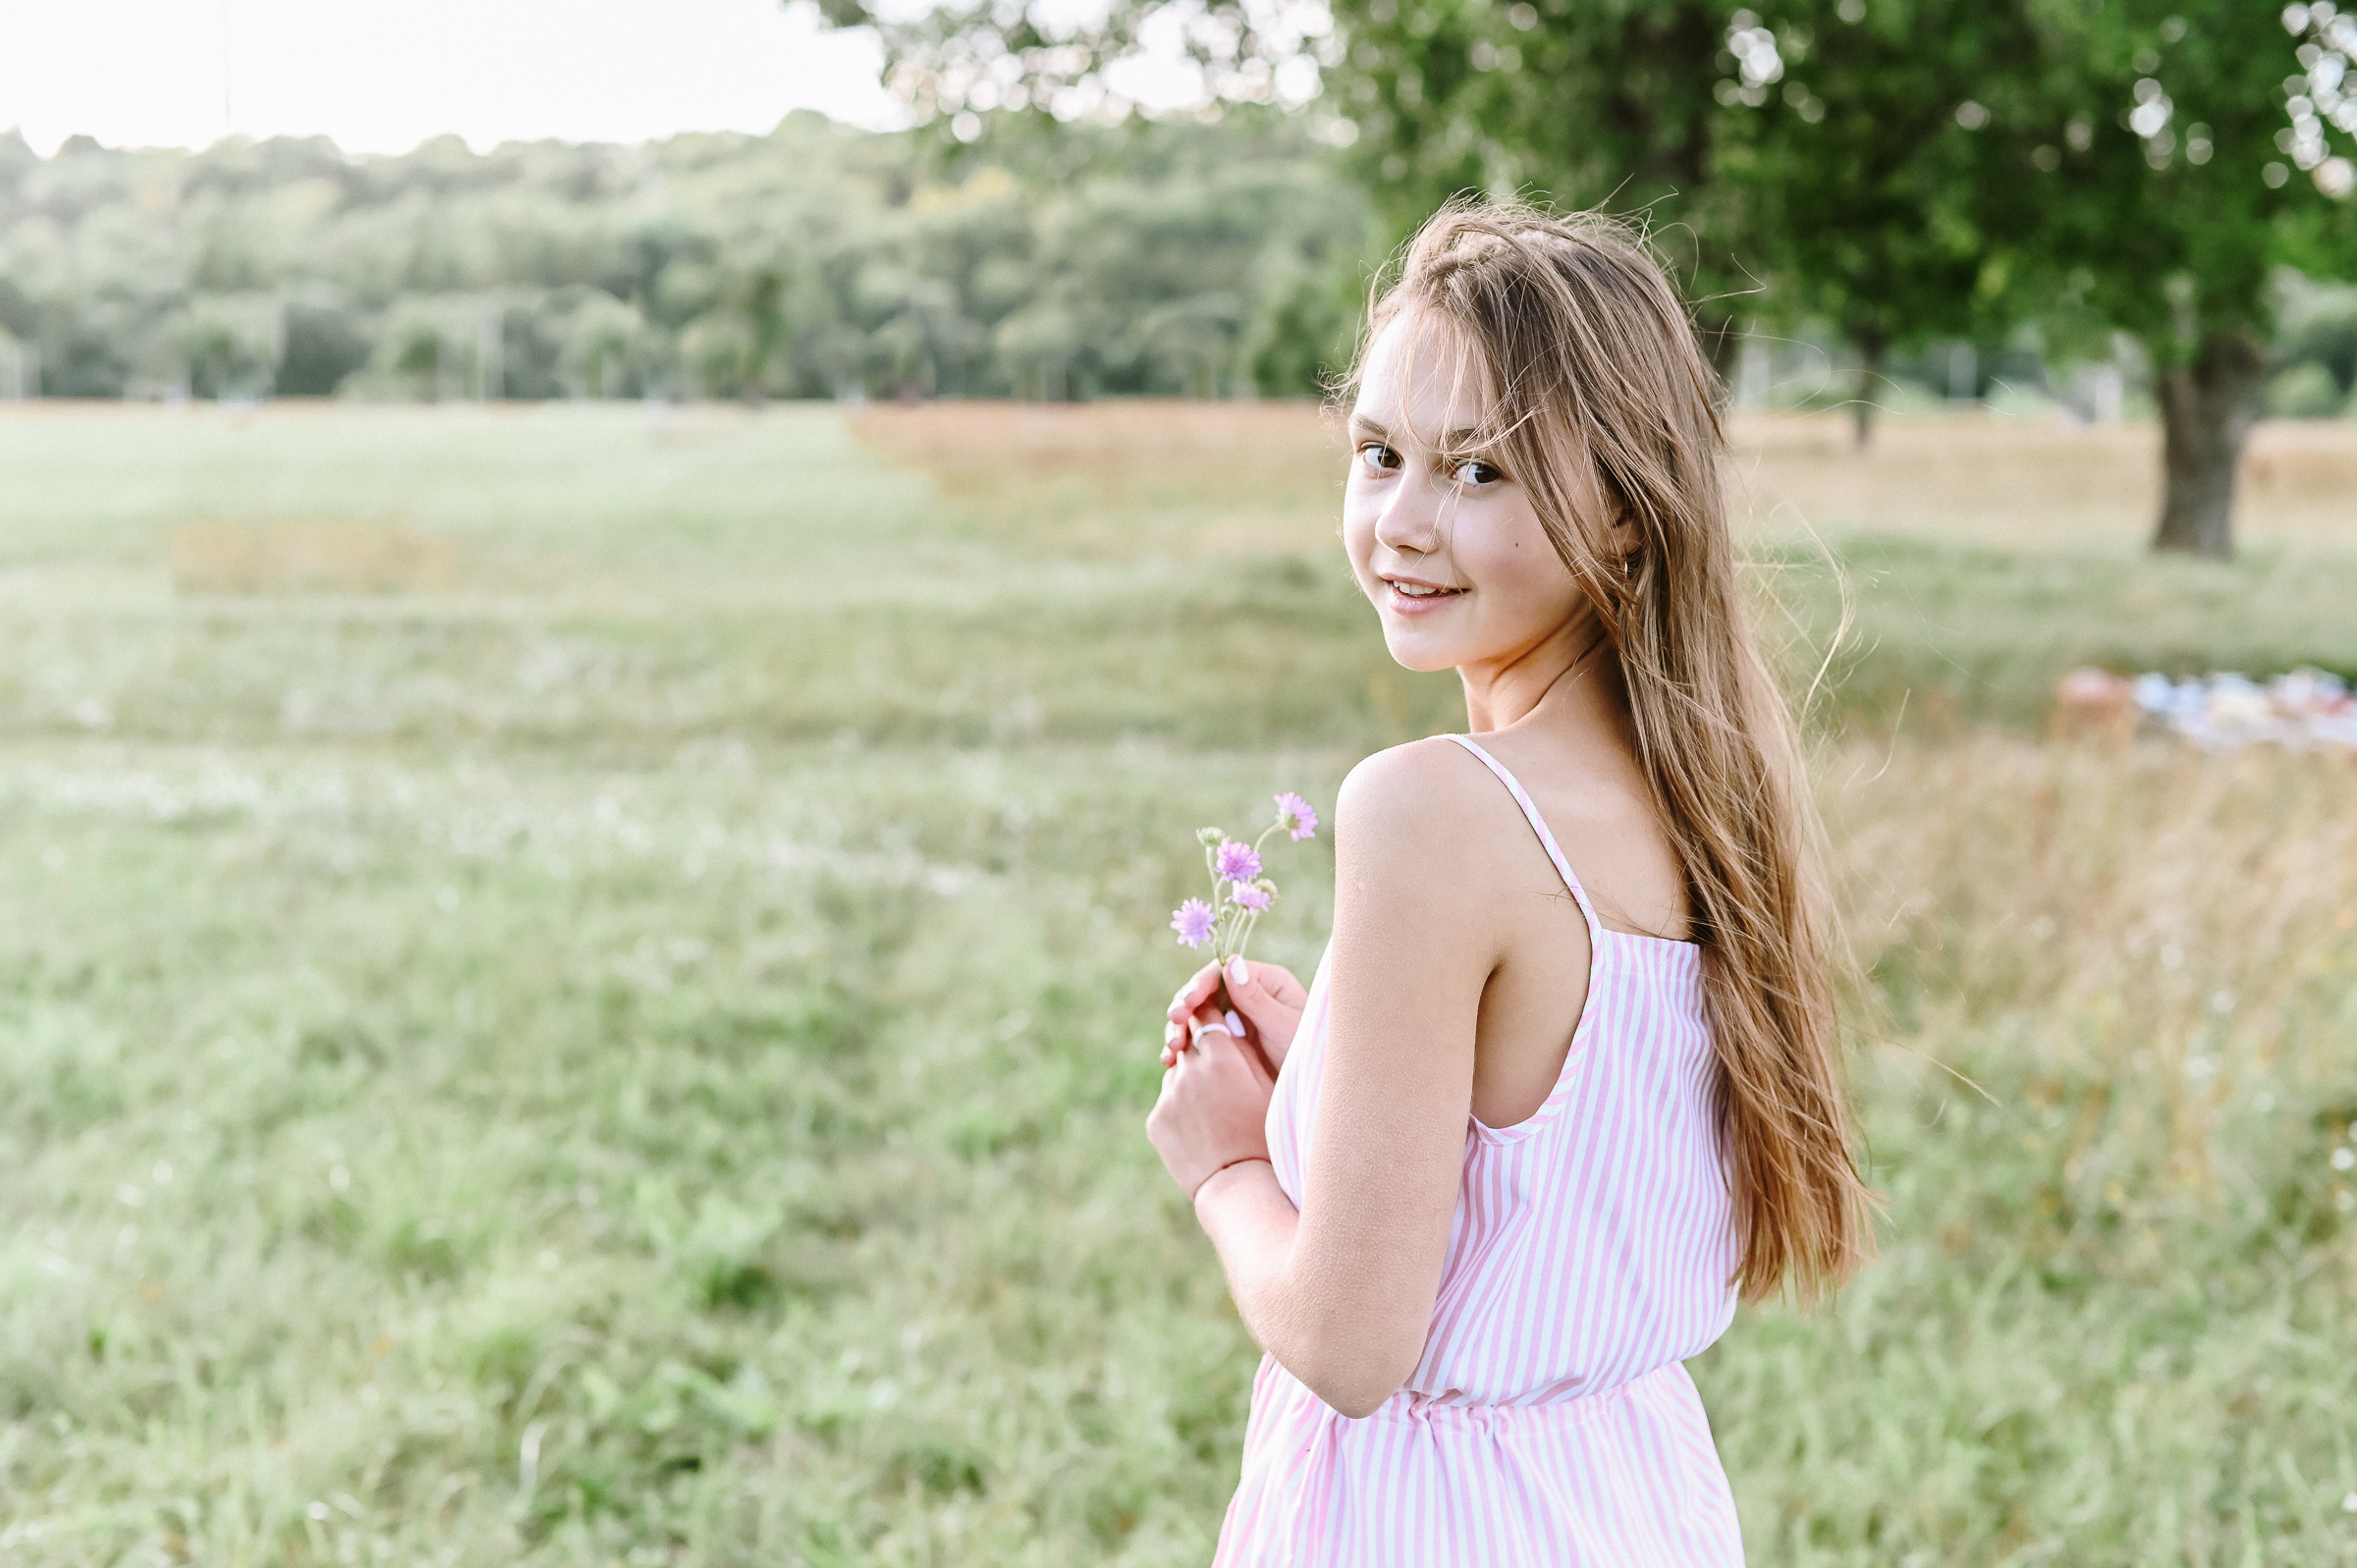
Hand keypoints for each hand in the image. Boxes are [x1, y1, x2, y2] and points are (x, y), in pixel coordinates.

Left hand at [1146, 1009, 1275, 1197]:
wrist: (1239, 1187)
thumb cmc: (1266, 1135)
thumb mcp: (1269, 1088)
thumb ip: (1246, 1050)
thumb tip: (1229, 1022)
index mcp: (1221, 1057)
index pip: (1206, 1013)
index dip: (1212, 1013)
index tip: (1218, 1019)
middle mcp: (1190, 1071)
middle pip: (1188, 1041)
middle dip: (1201, 1047)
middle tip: (1219, 1066)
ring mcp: (1168, 1096)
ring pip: (1176, 1072)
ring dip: (1190, 1078)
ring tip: (1214, 1105)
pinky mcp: (1156, 1120)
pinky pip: (1167, 1101)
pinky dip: (1180, 1106)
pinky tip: (1201, 1125)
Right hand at [1161, 957, 1308, 1072]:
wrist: (1314, 1088)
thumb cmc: (1308, 1053)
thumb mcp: (1284, 1026)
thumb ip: (1256, 999)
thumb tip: (1230, 964)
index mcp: (1266, 982)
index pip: (1223, 971)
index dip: (1200, 984)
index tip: (1187, 1003)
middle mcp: (1247, 996)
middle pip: (1205, 991)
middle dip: (1185, 1005)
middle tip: (1175, 1022)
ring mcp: (1236, 1019)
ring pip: (1198, 1015)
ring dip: (1180, 1027)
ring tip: (1172, 1047)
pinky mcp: (1228, 1042)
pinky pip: (1200, 1038)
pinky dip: (1183, 1046)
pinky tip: (1170, 1060)